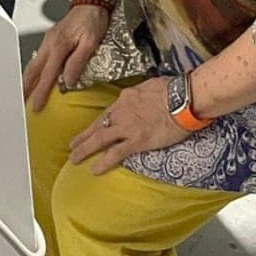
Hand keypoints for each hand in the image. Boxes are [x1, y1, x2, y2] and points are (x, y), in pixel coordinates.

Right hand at [23, 6, 110, 111]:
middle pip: (33, 70)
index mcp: (59, 45)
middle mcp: (50, 43)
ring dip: (27, 79)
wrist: (91, 0)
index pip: (47, 75)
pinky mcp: (51, 38)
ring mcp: (49, 39)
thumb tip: (68, 81)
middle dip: (26, 87)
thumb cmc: (93, 19)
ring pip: (34, 63)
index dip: (40, 92)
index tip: (35, 107)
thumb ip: (78, 62)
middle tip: (20, 102)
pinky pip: (39, 57)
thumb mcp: (91, 42)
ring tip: (23, 92)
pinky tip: (35, 75)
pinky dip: (34, 69)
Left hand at [67, 77, 184, 175]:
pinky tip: (94, 170)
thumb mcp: (152, 85)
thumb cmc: (173, 89)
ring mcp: (127, 127)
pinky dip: (103, 162)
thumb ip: (143, 93)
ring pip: (100, 139)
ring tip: (74, 158)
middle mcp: (122, 111)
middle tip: (72, 146)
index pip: (108, 112)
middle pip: (98, 125)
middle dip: (83, 136)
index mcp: (126, 97)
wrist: (183, 98)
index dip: (98, 122)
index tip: (91, 129)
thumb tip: (144, 95)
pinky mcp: (136, 141)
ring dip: (85, 149)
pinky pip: (115, 153)